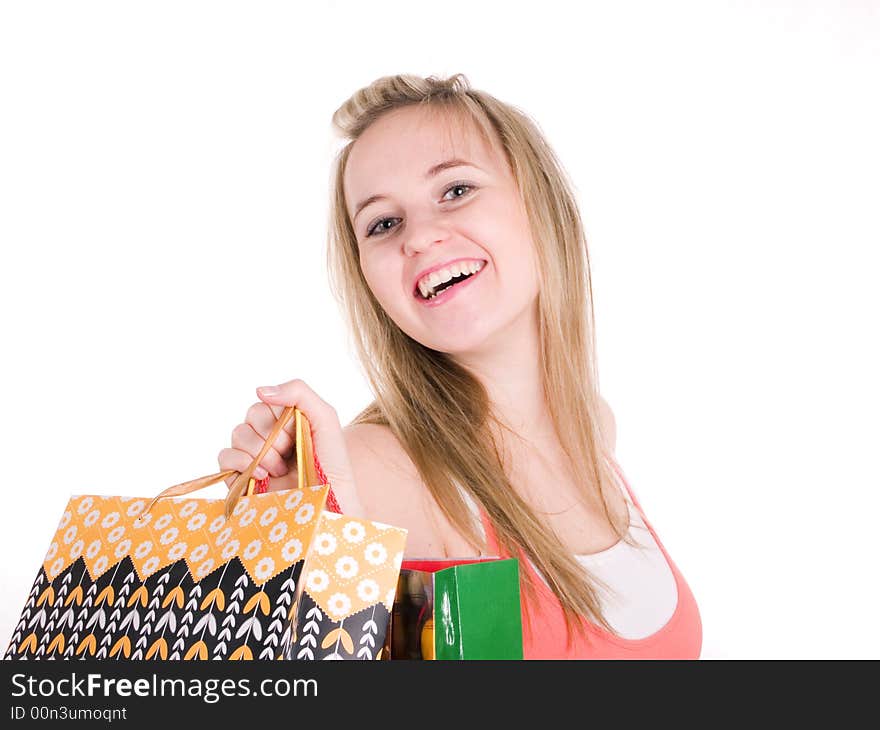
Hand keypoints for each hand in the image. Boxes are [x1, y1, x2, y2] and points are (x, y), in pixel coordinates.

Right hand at [217, 378, 363, 516]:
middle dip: (271, 435)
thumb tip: (259, 390)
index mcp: (287, 422)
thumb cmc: (332, 466)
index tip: (297, 434)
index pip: (268, 402)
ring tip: (279, 470)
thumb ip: (299, 393)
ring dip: (259, 451)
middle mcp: (269, 438)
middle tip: (289, 454)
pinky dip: (239, 462)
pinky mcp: (241, 479)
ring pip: (237, 435)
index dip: (280, 417)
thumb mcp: (325, 420)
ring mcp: (254, 458)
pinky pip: (224, 458)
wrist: (328, 506)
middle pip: (251, 416)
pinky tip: (262, 476)